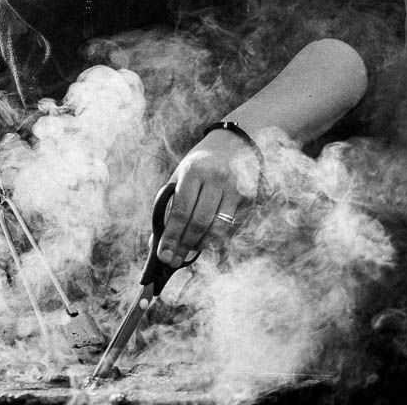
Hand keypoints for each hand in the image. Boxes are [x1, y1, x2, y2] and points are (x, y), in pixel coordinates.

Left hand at [156, 126, 260, 265]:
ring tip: (188, 253)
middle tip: (174, 260)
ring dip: (202, 245)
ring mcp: (236, 189)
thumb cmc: (200, 165)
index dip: (171, 236)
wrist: (233, 145)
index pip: (180, 210)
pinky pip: (233, 227)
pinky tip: (207, 243)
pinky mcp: (250, 199)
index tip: (162, 255)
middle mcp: (216, 179)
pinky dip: (218, 239)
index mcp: (193, 171)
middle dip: (184, 245)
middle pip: (199, 222)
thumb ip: (168, 206)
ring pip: (218, 229)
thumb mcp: (180, 177)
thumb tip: (156, 241)